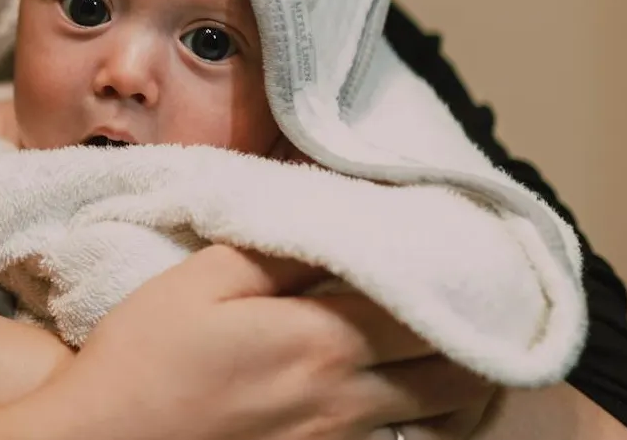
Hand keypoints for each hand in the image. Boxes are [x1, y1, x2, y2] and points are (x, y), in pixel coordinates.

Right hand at [19, 245, 496, 439]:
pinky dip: (426, 419)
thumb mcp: (201, 281)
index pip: (427, 300)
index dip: (458, 269)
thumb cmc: (144, 360)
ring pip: (443, 415)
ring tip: (454, 337)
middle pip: (460, 369)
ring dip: (462, 376)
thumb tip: (336, 208)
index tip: (468, 240)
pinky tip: (409, 390)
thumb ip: (278, 246)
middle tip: (479, 291)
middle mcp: (348, 400)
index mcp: (322, 340)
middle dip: (482, 328)